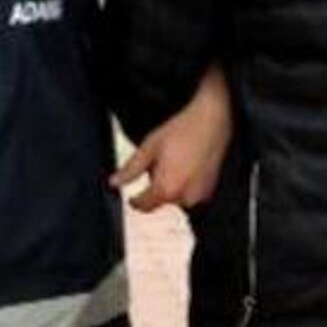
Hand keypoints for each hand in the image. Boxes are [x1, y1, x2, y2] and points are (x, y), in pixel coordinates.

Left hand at [112, 66, 230, 212]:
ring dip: (172, 185)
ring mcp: (200, 195)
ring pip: (177, 197)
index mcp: (165, 189)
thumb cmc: (183, 130)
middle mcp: (184, 197)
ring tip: (176, 160)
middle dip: (157, 186)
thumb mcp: (150, 147)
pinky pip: (191, 192)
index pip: (144, 206)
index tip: (132, 197)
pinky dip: (187, 183)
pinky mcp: (210, 189)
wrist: (213, 120)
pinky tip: (188, 163)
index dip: (135, 201)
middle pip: (161, 200)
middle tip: (160, 162)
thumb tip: (114, 182)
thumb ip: (130, 169)